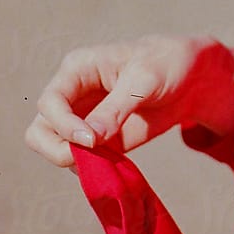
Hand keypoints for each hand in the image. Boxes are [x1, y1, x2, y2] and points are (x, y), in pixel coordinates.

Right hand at [24, 35, 233, 171]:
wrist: (194, 79)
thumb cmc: (168, 65)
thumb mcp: (145, 80)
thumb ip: (116, 109)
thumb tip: (89, 139)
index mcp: (77, 70)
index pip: (49, 102)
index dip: (63, 125)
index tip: (91, 141)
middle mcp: (73, 95)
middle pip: (39, 130)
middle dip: (57, 149)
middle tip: (87, 159)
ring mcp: (83, 119)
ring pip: (55, 148)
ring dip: (74, 162)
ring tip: (108, 162)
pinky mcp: (98, 139)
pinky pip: (81, 160)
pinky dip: (92, 169)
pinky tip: (116, 167)